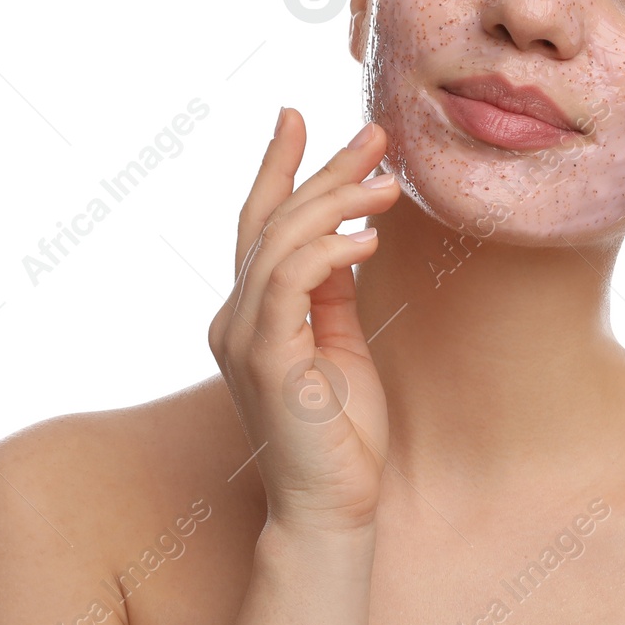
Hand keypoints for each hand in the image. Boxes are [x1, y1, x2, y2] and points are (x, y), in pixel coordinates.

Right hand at [207, 110, 400, 535]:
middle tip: (374, 132)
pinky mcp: (264, 359)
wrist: (334, 508)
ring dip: (339, 203)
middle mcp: (234, 318)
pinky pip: (291, 283)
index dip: (276, 167)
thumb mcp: (341, 343)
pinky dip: (331, 252)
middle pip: (271, 220)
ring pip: (282, 242)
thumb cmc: (341, 434)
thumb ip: (333, 290)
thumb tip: (347, 232)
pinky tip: (371, 240)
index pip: (259, 224)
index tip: (299, 115)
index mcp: (250, 313)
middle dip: (322, 168)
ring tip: (391, 183)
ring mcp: (243, 337)